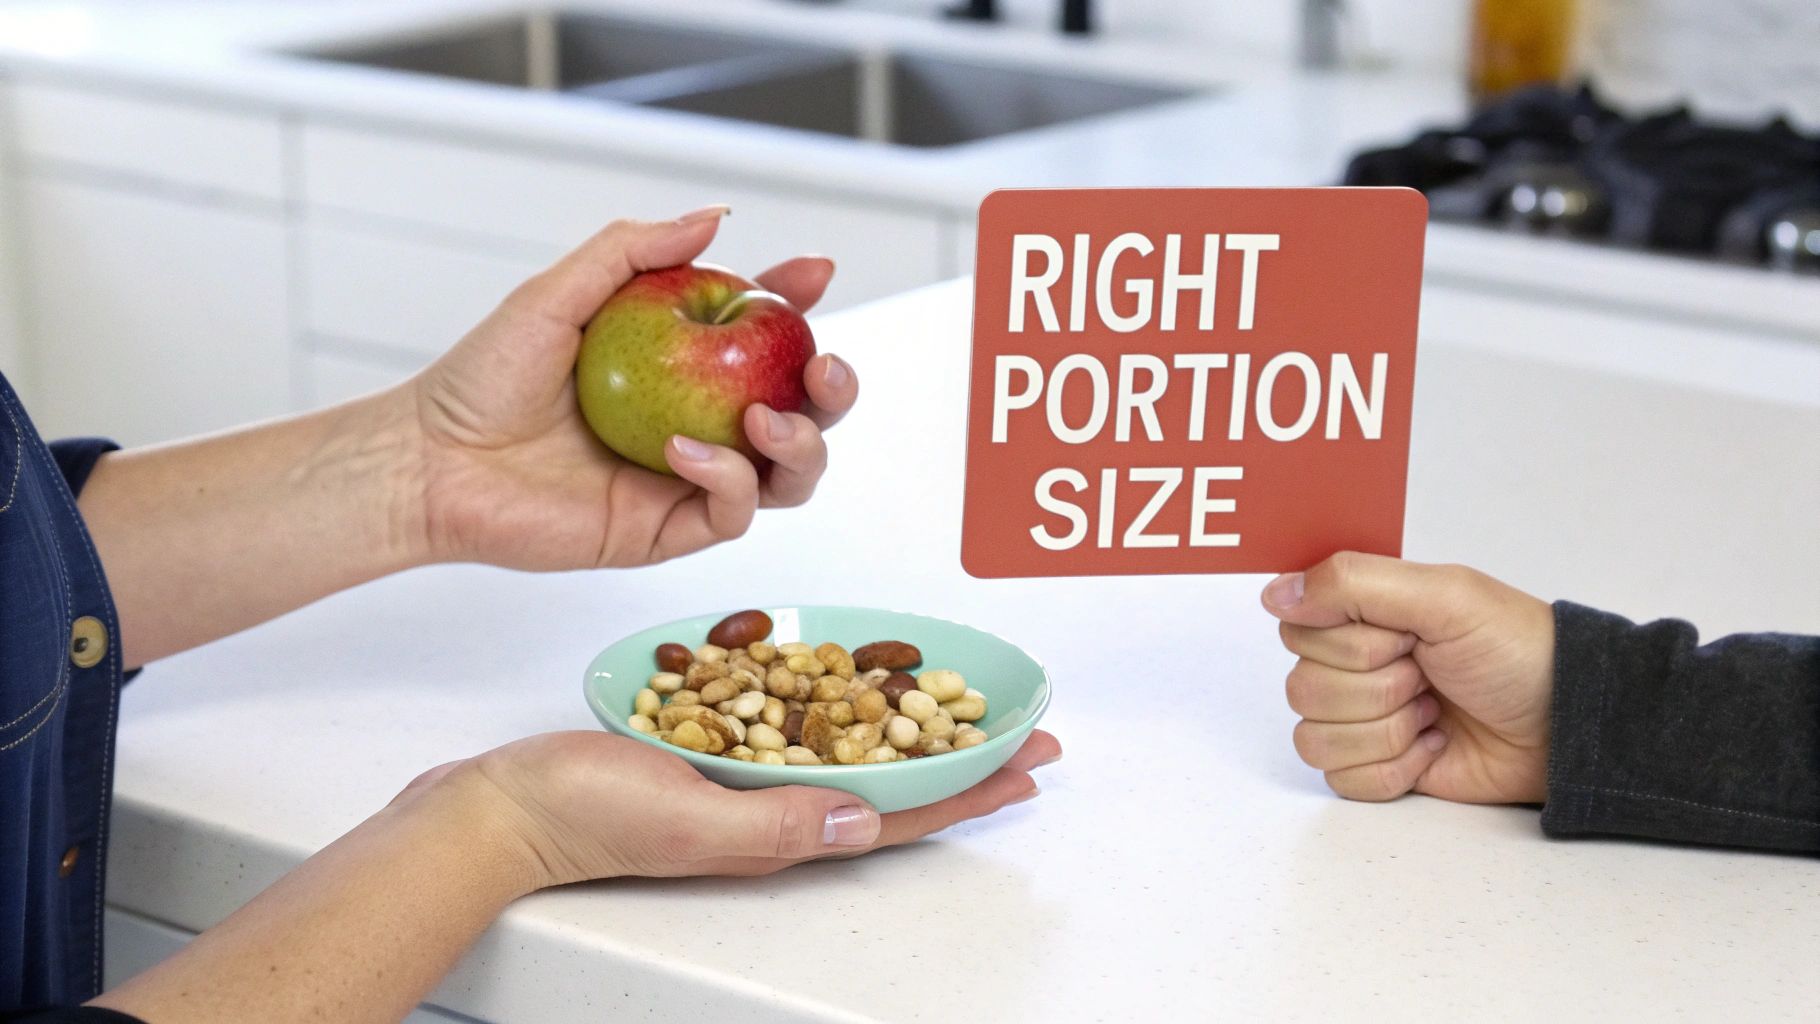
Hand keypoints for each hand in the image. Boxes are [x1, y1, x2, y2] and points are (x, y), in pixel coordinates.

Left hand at [402, 207, 857, 569]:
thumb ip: (633, 251)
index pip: (760, 333)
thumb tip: (714, 217)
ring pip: (787, 474)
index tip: (813, 274)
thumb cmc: (482, 379)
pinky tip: (684, 449)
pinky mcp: (667, 531)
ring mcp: (687, 481)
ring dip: (800, 442)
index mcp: (680, 365)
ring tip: (764, 417)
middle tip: (821, 367)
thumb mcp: (558, 293)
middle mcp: (697, 422)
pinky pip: (732, 512)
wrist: (434, 463)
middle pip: (800, 411)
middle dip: (833, 388)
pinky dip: (726, 479)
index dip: (797, 303)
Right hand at [407, 730, 1060, 887]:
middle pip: (890, 781)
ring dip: (908, 728)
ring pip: (847, 750)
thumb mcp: (690, 821)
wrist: (498, 806)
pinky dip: (832, 703)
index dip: (970, 785)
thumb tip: (863, 823)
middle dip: (959, 754)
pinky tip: (843, 684)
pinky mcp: (705, 750)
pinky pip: (789, 726)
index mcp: (778, 829)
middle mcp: (770, 805)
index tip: (1030, 759)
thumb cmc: (581, 816)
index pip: (900, 812)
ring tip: (955, 704)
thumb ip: (777, 821)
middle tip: (1017, 726)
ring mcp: (739, 779)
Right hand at [1260, 552, 1553, 803]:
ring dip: (1386, 730)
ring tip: (1434, 714)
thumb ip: (1354, 582)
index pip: (1298, 630)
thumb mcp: (1444, 595)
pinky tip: (1432, 748)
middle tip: (1430, 677)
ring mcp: (1362, 718)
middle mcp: (1352, 664)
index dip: (1351, 643)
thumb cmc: (1517, 652)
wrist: (1566, 725)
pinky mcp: (1375, 768)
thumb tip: (1275, 594)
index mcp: (1361, 614)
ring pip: (1314, 737)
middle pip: (1302, 688)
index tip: (1405, 637)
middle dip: (1379, 689)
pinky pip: (1340, 779)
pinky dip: (1393, 769)